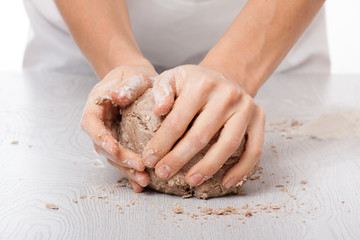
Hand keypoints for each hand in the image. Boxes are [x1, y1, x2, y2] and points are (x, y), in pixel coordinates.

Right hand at [81, 65, 157, 191]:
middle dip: (120, 159)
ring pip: (113, 157)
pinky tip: (140, 184)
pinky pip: (122, 159)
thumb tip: (116, 97)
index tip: (114, 149)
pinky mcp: (120, 142)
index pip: (91, 124)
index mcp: (95, 107)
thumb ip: (126, 87)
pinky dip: (131, 171)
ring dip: (127, 170)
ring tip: (144, 181)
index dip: (101, 138)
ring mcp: (109, 135)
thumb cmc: (133, 77)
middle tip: (140, 167)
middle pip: (103, 146)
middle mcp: (99, 124)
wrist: (136, 82)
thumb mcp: (132, 76)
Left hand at [143, 65, 264, 188]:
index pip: (178, 120)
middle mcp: (227, 95)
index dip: (162, 143)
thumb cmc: (193, 83)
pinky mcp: (259, 118)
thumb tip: (159, 110)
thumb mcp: (172, 77)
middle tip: (164, 173)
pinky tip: (227, 182)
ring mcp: (246, 107)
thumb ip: (161, 91)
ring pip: (229, 145)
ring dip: (209, 167)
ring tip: (191, 181)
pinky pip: (254, 149)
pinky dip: (242, 169)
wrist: (224, 77)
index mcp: (202, 85)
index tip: (149, 160)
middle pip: (201, 135)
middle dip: (179, 158)